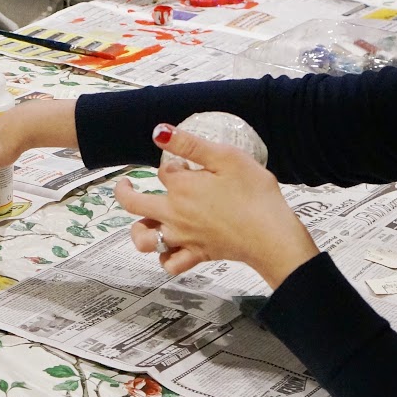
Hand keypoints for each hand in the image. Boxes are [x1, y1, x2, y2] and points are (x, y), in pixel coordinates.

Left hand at [114, 125, 317, 287]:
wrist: (272, 236)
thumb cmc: (254, 194)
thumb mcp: (226, 158)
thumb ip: (190, 144)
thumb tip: (159, 132)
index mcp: (181, 187)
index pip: (162, 172)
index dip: (173, 164)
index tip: (187, 164)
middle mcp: (175, 214)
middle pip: (135, 205)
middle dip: (125, 192)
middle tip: (125, 185)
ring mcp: (183, 237)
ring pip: (144, 239)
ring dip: (138, 230)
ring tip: (144, 221)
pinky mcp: (197, 255)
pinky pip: (170, 264)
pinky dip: (165, 258)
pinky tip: (169, 249)